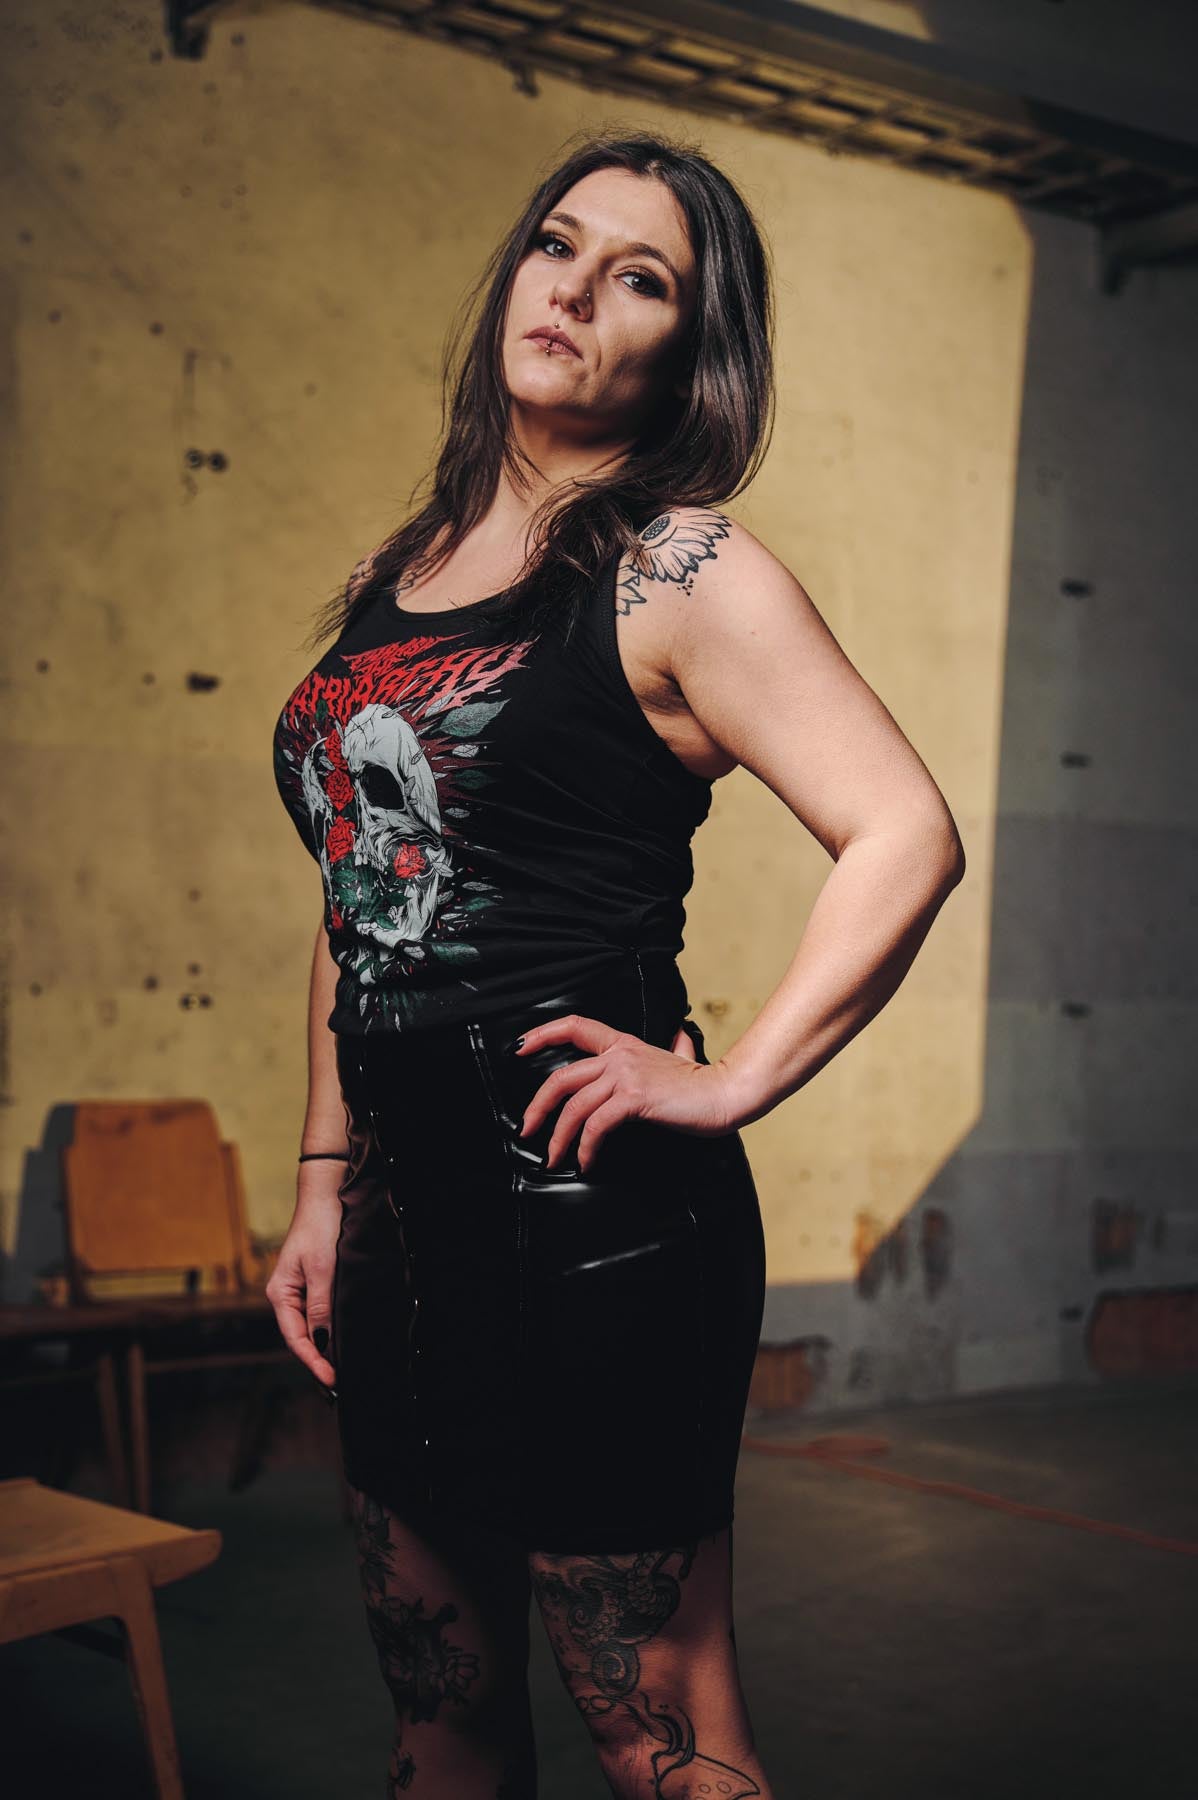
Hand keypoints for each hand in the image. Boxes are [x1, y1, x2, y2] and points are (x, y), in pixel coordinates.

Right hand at [264, 1162, 343, 1389]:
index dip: (313, 1361)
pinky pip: (319, 1314)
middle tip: (339, 1385)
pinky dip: (329, 1330)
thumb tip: (322, 1343)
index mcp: (280, 1293)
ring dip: (324, 1347)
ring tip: (342, 1371)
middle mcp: (286, 1296)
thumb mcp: (322, 1270)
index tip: (331, 1380)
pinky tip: (341, 1341)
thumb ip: (321, 1307)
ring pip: (311, 1327)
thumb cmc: (319, 1228)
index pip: (295, 1338)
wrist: (326, 1196)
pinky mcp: (313, 1283)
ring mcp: (298, 1290)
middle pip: (301, 1337)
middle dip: (319, 1360)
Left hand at [516, 1015, 733, 1173]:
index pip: (575, 1026)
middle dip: (537, 1107)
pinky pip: (597, 1124)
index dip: (542, 1034)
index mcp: (624, 1044)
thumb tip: (679, 1037)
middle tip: (526, 1130)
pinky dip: (586, 1147)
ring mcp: (626, 1075)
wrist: (725, 1094)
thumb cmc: (702, 1082)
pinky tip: (588, 1162)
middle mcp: (620, 1055)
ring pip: (575, 1106)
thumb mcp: (681, 1055)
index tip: (519, 1048)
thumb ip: (674, 1046)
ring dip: (558, 1137)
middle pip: (562, 1077)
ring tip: (553, 1158)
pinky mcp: (635, 1098)